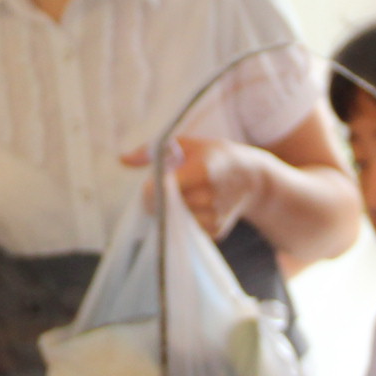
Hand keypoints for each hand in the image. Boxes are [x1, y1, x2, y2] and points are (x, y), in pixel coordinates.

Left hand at [122, 136, 266, 239]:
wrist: (252, 178)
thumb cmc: (214, 156)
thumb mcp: (188, 144)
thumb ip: (153, 150)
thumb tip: (122, 160)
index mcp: (201, 170)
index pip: (162, 189)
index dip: (149, 190)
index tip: (148, 187)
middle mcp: (209, 195)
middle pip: (167, 207)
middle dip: (159, 202)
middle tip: (165, 193)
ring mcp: (214, 216)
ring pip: (176, 221)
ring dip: (172, 213)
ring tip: (183, 198)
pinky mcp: (217, 231)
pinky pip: (189, 231)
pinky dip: (186, 222)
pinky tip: (194, 208)